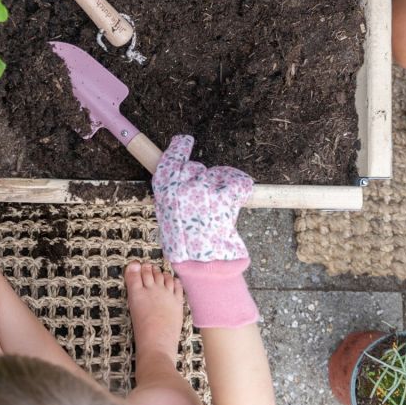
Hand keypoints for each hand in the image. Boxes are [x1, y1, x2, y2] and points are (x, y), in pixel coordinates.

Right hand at [152, 135, 252, 262]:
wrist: (204, 264)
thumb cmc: (186, 244)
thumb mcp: (168, 217)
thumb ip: (172, 195)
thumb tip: (181, 177)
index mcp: (164, 191)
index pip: (170, 159)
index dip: (179, 148)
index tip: (184, 140)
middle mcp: (180, 185)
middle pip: (196, 168)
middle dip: (204, 179)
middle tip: (206, 201)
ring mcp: (202, 188)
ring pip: (217, 175)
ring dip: (222, 186)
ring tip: (219, 210)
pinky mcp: (224, 194)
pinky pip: (237, 181)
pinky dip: (240, 188)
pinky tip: (236, 202)